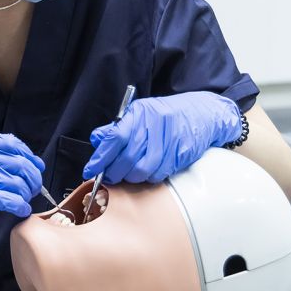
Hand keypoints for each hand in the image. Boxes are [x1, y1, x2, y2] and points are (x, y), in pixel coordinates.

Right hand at [0, 134, 44, 253]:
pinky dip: (20, 206)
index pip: (13, 144)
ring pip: (19, 184)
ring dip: (26, 195)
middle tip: (33, 189)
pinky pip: (10, 200)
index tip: (36, 166)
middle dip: (33, 179)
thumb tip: (27, 162)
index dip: (30, 156)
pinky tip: (20, 209)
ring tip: (23, 201)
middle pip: (21, 165)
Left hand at [83, 91, 242, 184]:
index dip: (100, 158)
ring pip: (143, 169)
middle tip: (109, 176)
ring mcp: (169, 139)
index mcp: (139, 113)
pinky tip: (148, 170)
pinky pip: (160, 173)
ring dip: (132, 177)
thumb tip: (97, 140)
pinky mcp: (181, 152)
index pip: (114, 138)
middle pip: (127, 158)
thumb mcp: (138, 114)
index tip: (90, 170)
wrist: (199, 113)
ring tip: (129, 174)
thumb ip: (116, 128)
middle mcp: (154, 125)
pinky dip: (150, 176)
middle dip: (114, 172)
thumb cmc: (164, 115)